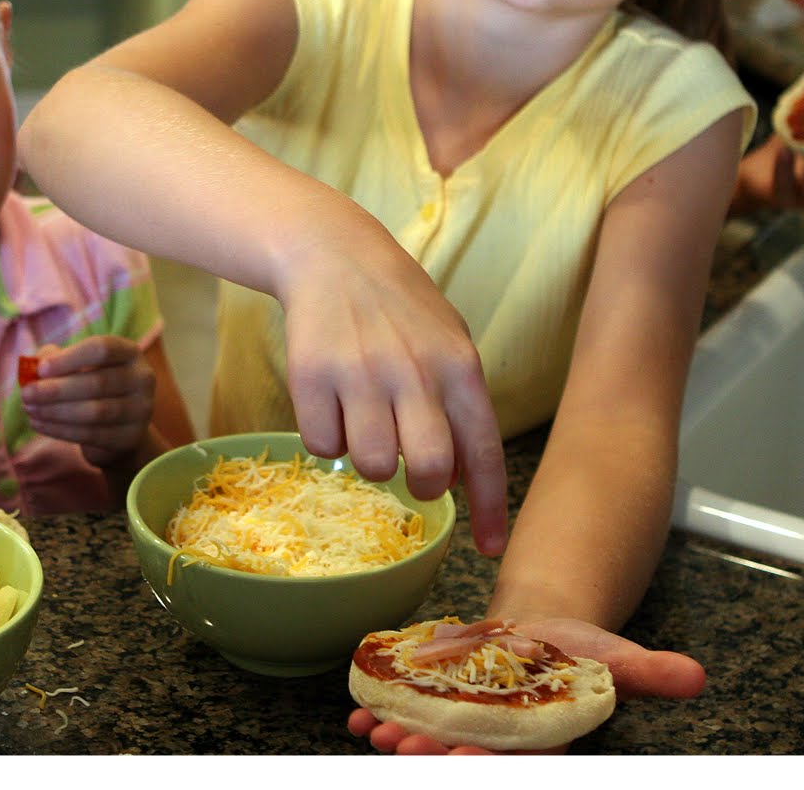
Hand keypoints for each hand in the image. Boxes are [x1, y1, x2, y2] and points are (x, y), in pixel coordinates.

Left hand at [20, 337, 156, 466]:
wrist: (118, 429)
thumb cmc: (92, 388)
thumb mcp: (78, 367)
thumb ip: (57, 358)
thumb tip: (34, 363)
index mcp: (130, 353)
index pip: (102, 349)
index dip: (70, 358)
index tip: (40, 369)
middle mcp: (143, 379)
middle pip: (97, 383)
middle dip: (56, 390)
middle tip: (26, 394)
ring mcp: (141, 410)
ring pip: (94, 412)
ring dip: (55, 411)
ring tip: (30, 410)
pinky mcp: (130, 437)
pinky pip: (91, 434)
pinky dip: (60, 430)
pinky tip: (39, 424)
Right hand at [277, 234, 508, 555]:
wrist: (334, 254)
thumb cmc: (402, 310)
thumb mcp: (449, 343)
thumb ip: (462, 405)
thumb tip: (464, 479)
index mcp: (459, 366)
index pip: (482, 452)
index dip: (490, 508)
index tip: (492, 549)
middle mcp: (413, 372)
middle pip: (426, 470)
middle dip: (419, 485)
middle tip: (409, 469)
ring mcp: (360, 374)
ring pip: (369, 465)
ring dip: (368, 459)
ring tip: (365, 422)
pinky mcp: (310, 375)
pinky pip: (321, 445)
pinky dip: (326, 438)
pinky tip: (331, 405)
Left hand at [348, 617, 704, 754]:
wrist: (542, 632)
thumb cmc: (580, 654)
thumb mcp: (618, 657)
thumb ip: (650, 673)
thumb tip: (696, 677)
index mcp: (543, 737)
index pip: (516, 760)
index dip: (490, 762)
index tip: (468, 759)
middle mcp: (498, 738)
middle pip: (462, 756)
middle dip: (433, 758)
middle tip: (404, 751)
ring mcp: (461, 722)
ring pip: (427, 739)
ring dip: (399, 739)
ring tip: (375, 731)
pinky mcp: (435, 700)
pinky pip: (403, 711)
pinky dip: (377, 711)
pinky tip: (356, 712)